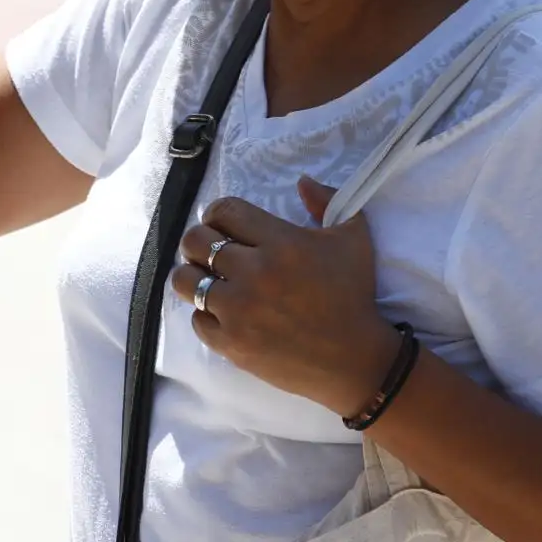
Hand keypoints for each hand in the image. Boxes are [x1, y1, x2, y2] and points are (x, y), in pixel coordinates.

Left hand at [171, 176, 401, 419]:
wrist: (355, 360)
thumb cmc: (354, 295)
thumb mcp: (353, 237)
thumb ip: (328, 201)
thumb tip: (302, 181)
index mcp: (280, 242)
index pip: (225, 211)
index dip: (217, 212)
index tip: (222, 223)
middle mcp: (253, 273)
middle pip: (196, 241)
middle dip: (199, 240)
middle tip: (211, 250)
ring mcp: (238, 310)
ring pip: (185, 280)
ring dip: (193, 275)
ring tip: (207, 279)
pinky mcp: (231, 343)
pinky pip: (196, 319)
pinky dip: (206, 314)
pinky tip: (222, 312)